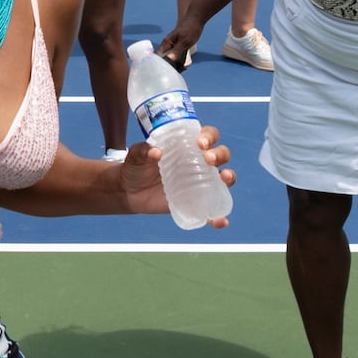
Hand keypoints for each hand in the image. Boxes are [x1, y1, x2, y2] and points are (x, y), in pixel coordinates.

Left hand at [118, 127, 233, 226]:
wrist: (128, 191)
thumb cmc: (135, 167)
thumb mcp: (136, 156)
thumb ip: (142, 151)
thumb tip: (156, 152)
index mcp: (187, 146)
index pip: (207, 136)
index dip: (209, 136)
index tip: (201, 142)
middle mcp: (199, 162)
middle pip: (221, 155)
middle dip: (220, 154)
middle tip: (208, 159)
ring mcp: (199, 183)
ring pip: (223, 178)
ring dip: (229, 177)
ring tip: (224, 178)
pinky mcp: (195, 202)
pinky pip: (212, 209)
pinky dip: (219, 216)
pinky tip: (221, 220)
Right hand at [158, 15, 204, 69]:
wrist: (196, 20)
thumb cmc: (190, 28)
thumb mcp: (184, 41)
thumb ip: (177, 50)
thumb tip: (169, 59)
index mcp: (166, 43)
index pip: (158, 57)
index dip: (162, 65)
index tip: (170, 70)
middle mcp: (167, 46)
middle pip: (164, 59)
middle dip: (171, 66)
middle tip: (181, 69)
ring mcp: (172, 47)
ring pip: (171, 59)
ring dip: (176, 65)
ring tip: (184, 68)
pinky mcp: (178, 47)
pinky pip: (176, 57)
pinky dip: (179, 61)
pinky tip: (184, 65)